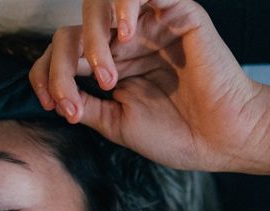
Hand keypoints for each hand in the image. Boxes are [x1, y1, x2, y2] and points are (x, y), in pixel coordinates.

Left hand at [29, 0, 269, 172]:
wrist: (224, 139)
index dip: (45, 74)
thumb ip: (85, 105)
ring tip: (105, 79)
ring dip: (90, 44)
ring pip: (97, 9)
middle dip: (59, 69)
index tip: (49, 104)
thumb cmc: (178, 134)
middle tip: (72, 104)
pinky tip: (124, 38)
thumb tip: (52, 96)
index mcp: (110, 65)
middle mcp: (125, 41)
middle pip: (71, 32)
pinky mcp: (177, 11)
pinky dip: (124, 6)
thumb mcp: (117, 123)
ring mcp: (149, 24)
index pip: (62, 53)